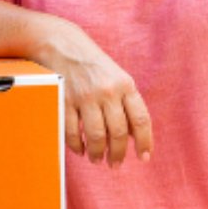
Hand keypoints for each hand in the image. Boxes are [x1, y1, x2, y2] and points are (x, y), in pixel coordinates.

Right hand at [37, 21, 151, 165]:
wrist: (62, 44)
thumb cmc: (94, 64)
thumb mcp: (117, 77)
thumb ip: (127, 103)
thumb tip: (134, 134)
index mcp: (125, 85)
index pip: (141, 119)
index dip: (145, 142)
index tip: (144, 157)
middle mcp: (107, 91)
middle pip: (118, 132)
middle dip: (118, 154)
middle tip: (115, 164)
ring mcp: (85, 96)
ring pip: (96, 136)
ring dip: (98, 153)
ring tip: (98, 159)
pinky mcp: (65, 101)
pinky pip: (73, 132)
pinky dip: (77, 146)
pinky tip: (81, 150)